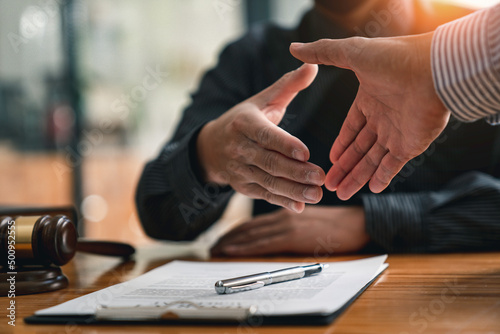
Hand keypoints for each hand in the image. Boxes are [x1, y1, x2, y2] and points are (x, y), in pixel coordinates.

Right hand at [197, 64, 324, 212]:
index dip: (285, 145)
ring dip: (293, 190)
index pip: (266, 135)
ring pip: (268, 182)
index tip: (306, 153)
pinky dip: (282, 202)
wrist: (211, 147)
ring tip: (317, 195)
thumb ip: (288, 85)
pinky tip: (300, 206)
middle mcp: (239, 148)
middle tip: (321, 177)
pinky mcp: (243, 186)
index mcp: (245, 123)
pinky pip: (264, 195)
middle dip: (295, 172)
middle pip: (269, 162)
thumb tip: (313, 65)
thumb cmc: (244, 120)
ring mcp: (240, 169)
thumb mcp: (262, 100)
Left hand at [210, 206, 368, 255]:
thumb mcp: (309, 220)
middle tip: (212, 246)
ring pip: (251, 235)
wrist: (355, 223)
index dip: (235, 231)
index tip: (222, 239)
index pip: (254, 223)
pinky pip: (263, 243)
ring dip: (231, 243)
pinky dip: (245, 247)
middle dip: (228, 238)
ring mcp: (286, 226)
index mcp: (285, 213)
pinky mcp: (293, 236)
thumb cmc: (337, 224)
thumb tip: (276, 236)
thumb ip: (291, 224)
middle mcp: (282, 217)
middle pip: (248, 228)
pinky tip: (232, 250)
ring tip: (216, 250)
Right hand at [290, 33, 449, 199]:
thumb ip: (323, 53)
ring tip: (340, 194)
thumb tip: (294, 48)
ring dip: (357, 177)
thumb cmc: (394, 58)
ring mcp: (397, 133)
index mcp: (369, 100)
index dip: (340, 144)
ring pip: (373, 160)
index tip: (329, 160)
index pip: (351, 128)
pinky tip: (370, 190)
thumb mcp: (352, 53)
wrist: (431, 70)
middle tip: (327, 185)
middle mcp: (383, 118)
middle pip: (359, 149)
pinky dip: (383, 177)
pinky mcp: (411, 144)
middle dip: (343, 167)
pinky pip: (394, 165)